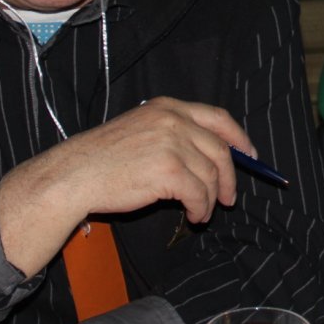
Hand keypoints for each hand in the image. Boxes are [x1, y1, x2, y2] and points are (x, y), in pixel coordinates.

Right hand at [0, 97, 251, 275]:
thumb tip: (210, 158)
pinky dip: (201, 209)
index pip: (218, 118)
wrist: (74, 175)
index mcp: (168, 107)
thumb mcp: (141, 131)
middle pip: (220, 149)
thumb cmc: (102, 159)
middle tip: (229, 198)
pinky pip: (200, 194)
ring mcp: (172, 143)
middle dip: (229, 177)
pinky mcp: (169, 170)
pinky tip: (193, 216)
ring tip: (202, 212)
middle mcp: (173, 119)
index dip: (238, 138)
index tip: (250, 155)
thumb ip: (174, 135)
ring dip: (211, 199)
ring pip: (211, 175)